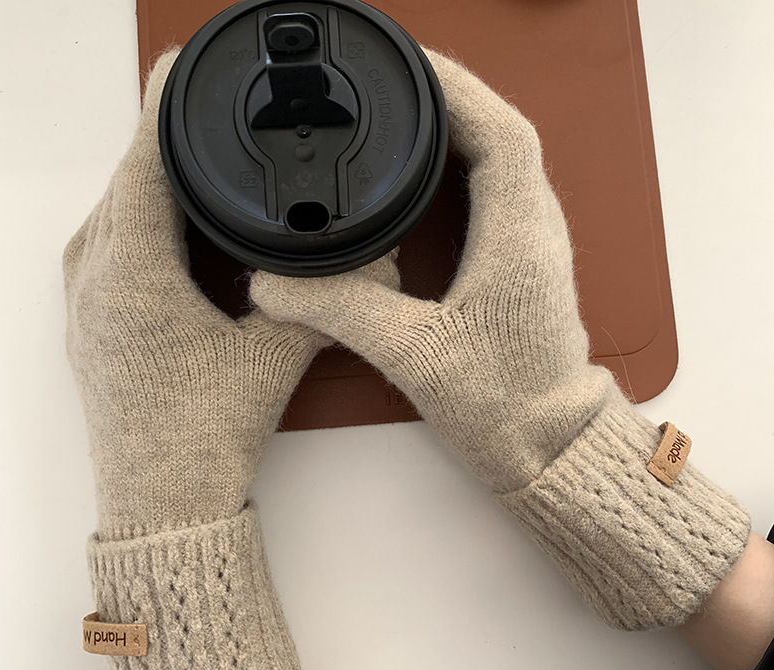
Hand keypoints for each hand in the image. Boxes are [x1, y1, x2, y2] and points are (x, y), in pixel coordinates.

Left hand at [64, 50, 326, 669]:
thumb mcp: (274, 357)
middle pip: (132, 171)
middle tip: (222, 110)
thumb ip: (325, 301)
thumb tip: (378, 263)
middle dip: (175, 135)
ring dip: (162, 177)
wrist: (162, 504)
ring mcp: (86, 292)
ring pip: (123, 205)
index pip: (146, 153)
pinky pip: (119, 237)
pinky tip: (188, 221)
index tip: (198, 62)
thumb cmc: (200, 439)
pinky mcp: (94, 312)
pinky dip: (151, 215)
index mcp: (130, 267)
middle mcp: (94, 269)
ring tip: (211, 157)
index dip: (171, 100)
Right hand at [251, 49, 749, 630]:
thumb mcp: (414, 354)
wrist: (548, 449)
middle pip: (498, 132)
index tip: (406, 67)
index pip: (498, 129)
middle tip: (393, 83)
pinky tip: (427, 178)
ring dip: (460, 129)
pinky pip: (497, 192)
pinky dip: (464, 167)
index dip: (454, 87)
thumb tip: (276, 283)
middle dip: (449, 97)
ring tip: (406, 114)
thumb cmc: (506, 408)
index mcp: (518, 234)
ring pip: (501, 160)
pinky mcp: (522, 266)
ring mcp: (533, 246)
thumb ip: (341, 310)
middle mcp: (534, 229)